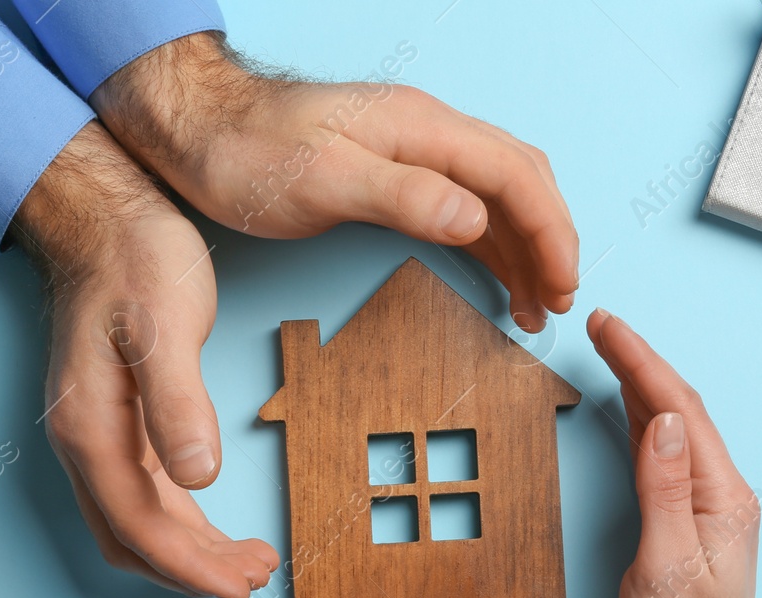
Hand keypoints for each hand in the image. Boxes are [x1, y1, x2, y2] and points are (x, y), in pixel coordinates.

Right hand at [12, 123, 277, 597]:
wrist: (103, 217)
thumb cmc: (134, 261)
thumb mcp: (165, 326)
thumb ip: (178, 405)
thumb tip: (198, 479)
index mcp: (92, 429)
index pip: (141, 527)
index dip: (192, 568)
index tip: (242, 587)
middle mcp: (84, 444)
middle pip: (133, 540)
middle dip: (192, 572)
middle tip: (256, 578)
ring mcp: (95, 437)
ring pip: (136, 525)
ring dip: (188, 554)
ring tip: (248, 561)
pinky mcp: (113, 425)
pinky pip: (141, 498)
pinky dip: (179, 525)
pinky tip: (213, 525)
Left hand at [92, 33, 577, 331]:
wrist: (197, 128)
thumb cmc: (248, 152)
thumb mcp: (322, 179)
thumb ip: (403, 197)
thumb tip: (476, 220)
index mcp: (421, 128)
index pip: (515, 176)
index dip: (551, 231)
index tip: (564, 285)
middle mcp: (427, 133)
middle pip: (520, 182)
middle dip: (552, 241)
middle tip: (561, 302)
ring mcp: (413, 151)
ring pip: (497, 196)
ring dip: (526, 248)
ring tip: (538, 305)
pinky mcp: (393, 173)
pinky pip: (465, 205)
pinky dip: (492, 244)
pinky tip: (498, 276)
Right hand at [590, 310, 761, 597]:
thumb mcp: (667, 566)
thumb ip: (664, 490)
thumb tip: (664, 418)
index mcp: (720, 497)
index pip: (680, 409)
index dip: (640, 361)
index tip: (606, 326)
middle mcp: (721, 493)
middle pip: (680, 407)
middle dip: (639, 361)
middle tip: (600, 324)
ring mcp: (709, 506)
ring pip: (675, 427)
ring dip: (642, 384)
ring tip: (609, 350)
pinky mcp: (693, 521)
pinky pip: (668, 455)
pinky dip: (644, 421)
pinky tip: (631, 409)